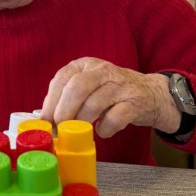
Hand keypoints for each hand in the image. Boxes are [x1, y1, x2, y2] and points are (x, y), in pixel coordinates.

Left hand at [41, 57, 180, 137]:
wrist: (151, 94)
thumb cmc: (111, 93)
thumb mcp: (89, 87)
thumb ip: (67, 97)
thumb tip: (44, 119)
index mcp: (86, 65)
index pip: (62, 78)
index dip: (50, 101)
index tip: (45, 120)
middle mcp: (102, 70)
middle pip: (77, 87)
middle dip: (64, 111)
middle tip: (60, 128)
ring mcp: (120, 85)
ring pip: (95, 102)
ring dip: (83, 120)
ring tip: (81, 130)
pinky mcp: (135, 102)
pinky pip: (115, 117)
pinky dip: (105, 128)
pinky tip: (102, 130)